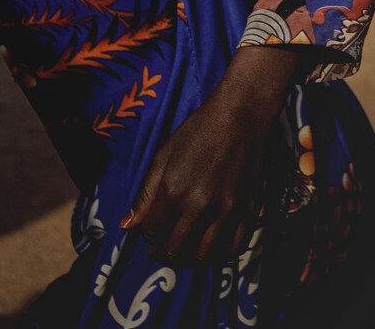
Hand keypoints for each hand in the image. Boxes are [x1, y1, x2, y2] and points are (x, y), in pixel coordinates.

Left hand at [123, 45, 302, 265]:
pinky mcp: (249, 207)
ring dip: (191, 259)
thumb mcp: (163, 157)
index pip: (153, 232)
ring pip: (205, 254)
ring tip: (186, 252)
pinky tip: (214, 247)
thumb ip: (145, 195)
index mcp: (174, 191)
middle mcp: (200, 204)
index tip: (150, 232)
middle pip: (176, 249)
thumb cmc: (198, 131)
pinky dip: (222, 254)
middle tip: (163, 250)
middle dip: (164, 254)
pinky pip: (236, 245)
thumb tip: (126, 226)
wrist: (240, 115)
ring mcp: (228, 208)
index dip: (147, 236)